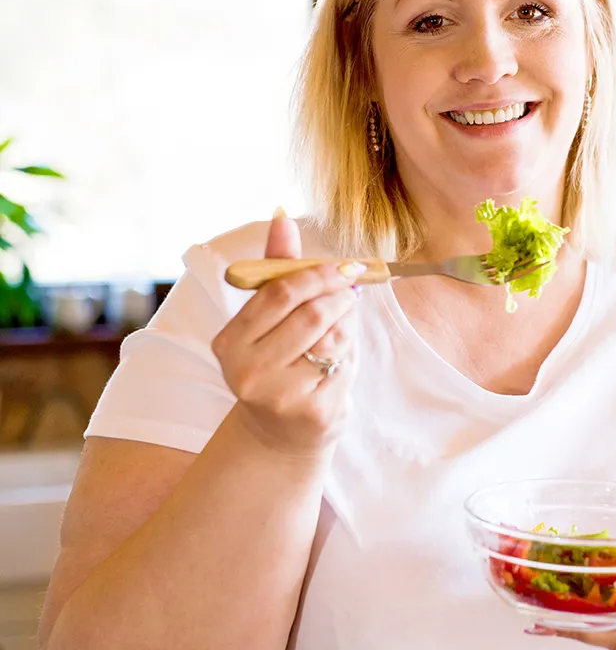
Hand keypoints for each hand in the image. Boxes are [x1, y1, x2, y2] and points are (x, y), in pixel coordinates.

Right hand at [211, 212, 362, 456]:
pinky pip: (347, 365)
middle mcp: (248, 371)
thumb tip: (282, 216)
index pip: (280, 292)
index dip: (319, 274)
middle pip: (312, 313)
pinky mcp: (314, 413)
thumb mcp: (268, 318)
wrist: (280, 432)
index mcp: (229, 342)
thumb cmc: (276, 361)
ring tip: (341, 326)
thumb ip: (276, 269)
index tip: (345, 267)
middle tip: (351, 290)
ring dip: (348, 324)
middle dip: (340, 296)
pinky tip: (339, 361)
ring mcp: (280, 396)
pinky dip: (351, 355)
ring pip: (334, 338)